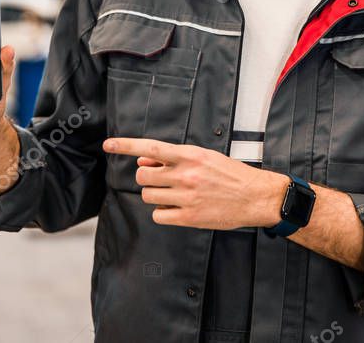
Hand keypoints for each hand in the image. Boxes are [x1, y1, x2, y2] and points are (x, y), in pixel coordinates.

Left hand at [103, 137, 289, 229]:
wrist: (255, 196)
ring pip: (149, 195)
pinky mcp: (189, 217)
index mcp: (189, 155)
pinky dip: (163, 212)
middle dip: (148, 177)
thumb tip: (145, 160)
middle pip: (143, 175)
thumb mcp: (204, 157)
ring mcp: (186, 197)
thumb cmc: (231, 174)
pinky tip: (178, 208)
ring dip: (156, 195)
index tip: (108, 144)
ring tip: (175, 194)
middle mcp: (185, 174)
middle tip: (162, 180)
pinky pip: (159, 215)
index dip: (125, 145)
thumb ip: (173, 158)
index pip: (150, 147)